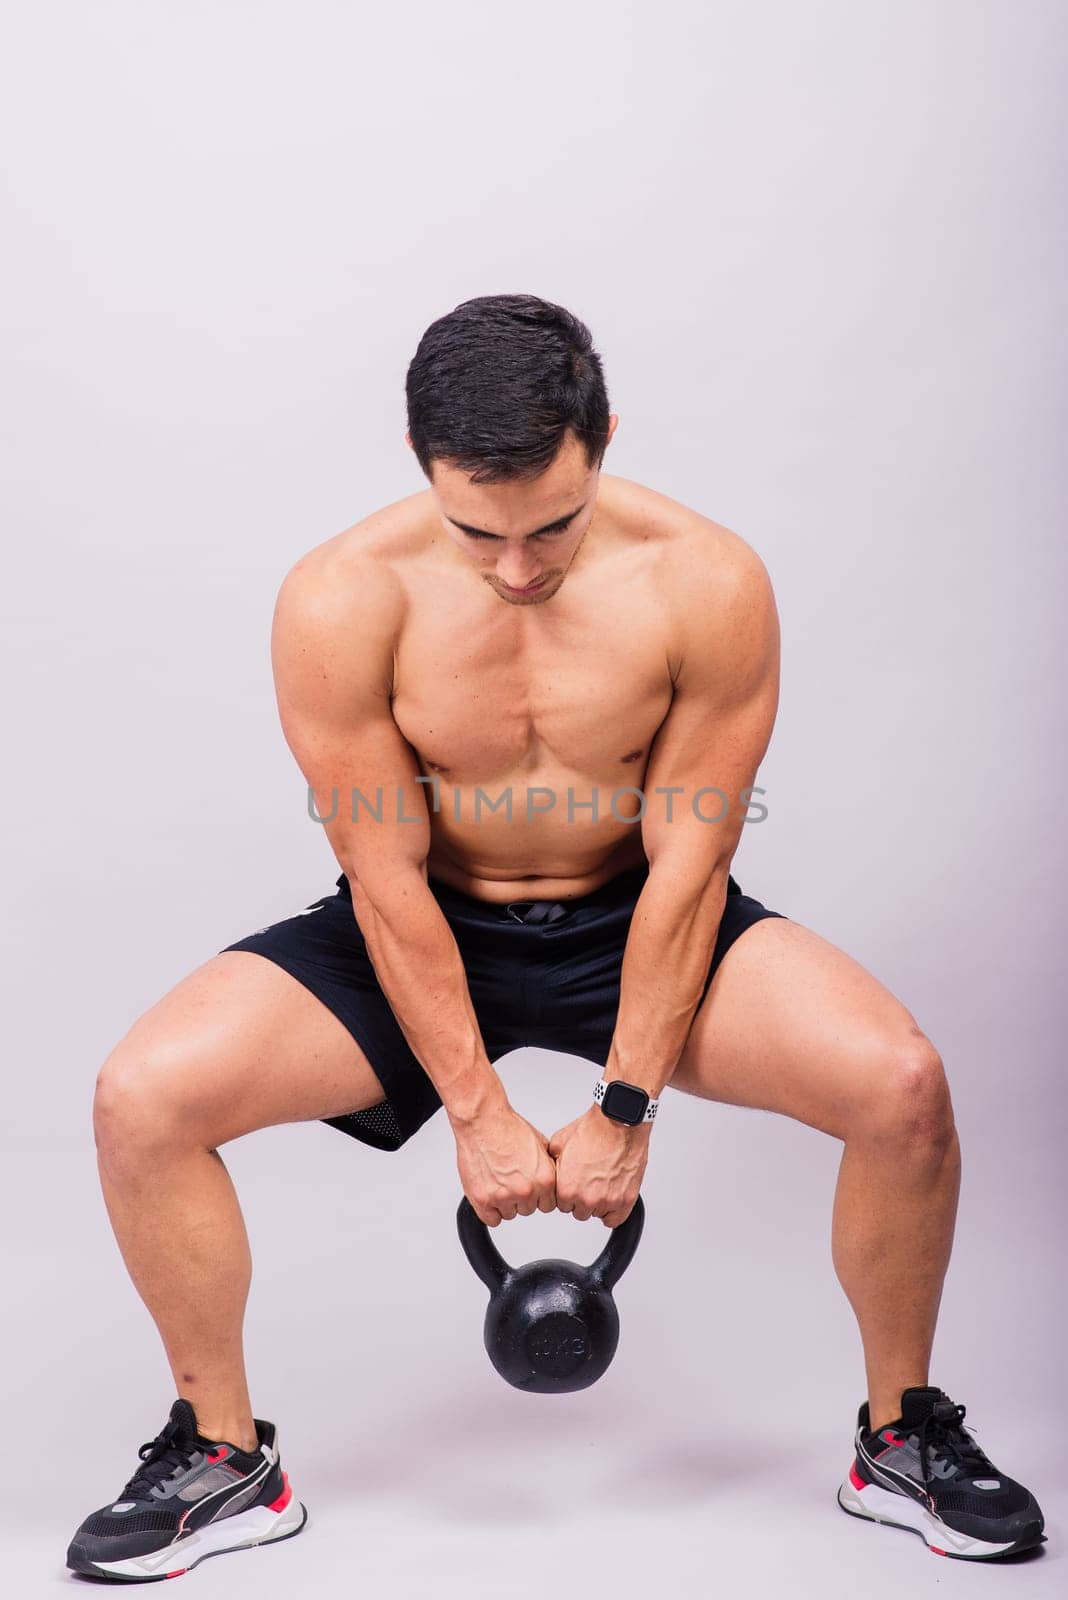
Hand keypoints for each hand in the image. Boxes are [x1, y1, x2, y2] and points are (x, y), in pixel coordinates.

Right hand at [453, 1099, 557, 1226]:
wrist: (483, 1121)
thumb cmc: (508, 1128)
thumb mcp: (541, 1145)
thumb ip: (547, 1169)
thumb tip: (550, 1182)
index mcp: (544, 1179)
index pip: (548, 1205)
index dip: (538, 1195)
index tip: (531, 1188)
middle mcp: (526, 1190)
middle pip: (529, 1209)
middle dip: (522, 1197)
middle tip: (511, 1178)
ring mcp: (504, 1197)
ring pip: (510, 1214)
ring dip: (505, 1202)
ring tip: (499, 1179)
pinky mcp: (483, 1200)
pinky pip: (492, 1219)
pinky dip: (490, 1209)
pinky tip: (490, 1192)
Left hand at [549, 1105, 649, 1227]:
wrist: (617, 1122)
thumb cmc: (592, 1130)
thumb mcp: (559, 1143)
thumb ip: (553, 1164)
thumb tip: (550, 1172)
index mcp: (566, 1189)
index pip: (562, 1205)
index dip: (568, 1192)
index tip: (575, 1183)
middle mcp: (586, 1198)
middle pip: (579, 1211)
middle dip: (582, 1198)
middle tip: (589, 1179)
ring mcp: (607, 1201)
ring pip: (597, 1213)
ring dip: (599, 1202)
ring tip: (602, 1180)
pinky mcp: (625, 1200)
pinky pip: (616, 1220)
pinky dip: (614, 1211)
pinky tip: (611, 1197)